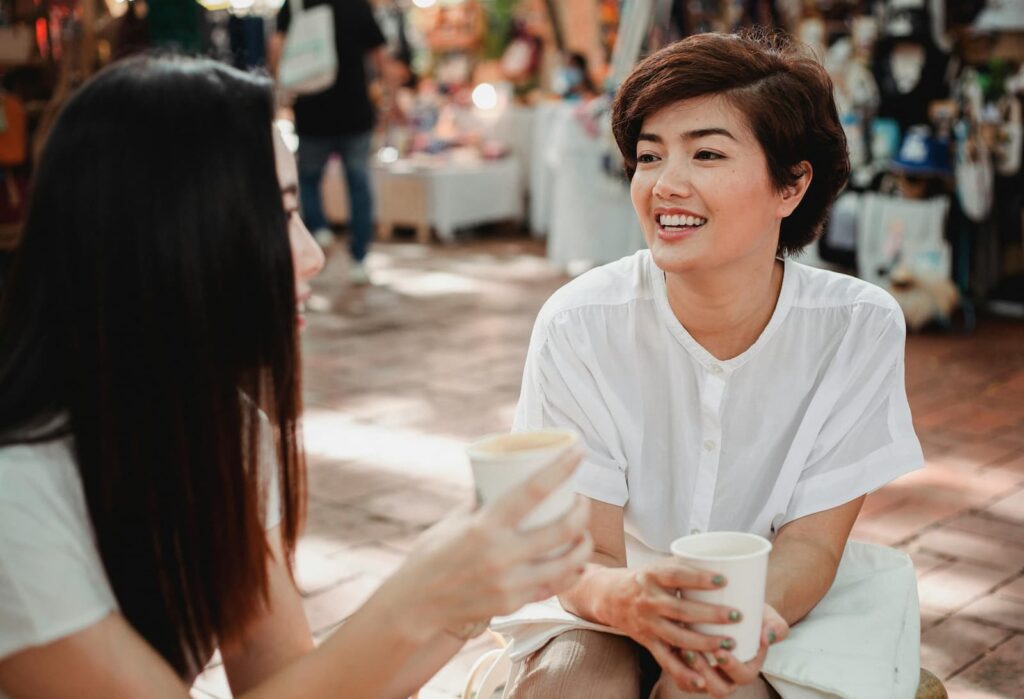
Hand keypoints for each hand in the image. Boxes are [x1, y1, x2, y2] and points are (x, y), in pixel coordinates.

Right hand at [387, 447, 592, 640]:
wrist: (415, 605)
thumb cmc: (432, 554)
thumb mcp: (454, 520)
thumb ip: (482, 502)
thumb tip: (507, 479)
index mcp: (484, 526)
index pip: (533, 490)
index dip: (561, 468)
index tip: (578, 450)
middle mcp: (501, 555)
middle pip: (562, 529)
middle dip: (582, 510)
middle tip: (582, 499)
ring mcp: (510, 583)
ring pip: (567, 563)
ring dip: (583, 544)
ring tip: (583, 532)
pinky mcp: (513, 604)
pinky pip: (553, 587)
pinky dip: (570, 573)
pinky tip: (577, 562)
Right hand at [603, 560, 744, 692]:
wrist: (610, 597)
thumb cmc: (644, 579)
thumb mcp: (658, 565)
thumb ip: (685, 565)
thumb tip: (723, 562)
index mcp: (651, 576)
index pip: (676, 575)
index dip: (699, 578)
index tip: (723, 580)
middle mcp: (648, 600)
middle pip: (681, 609)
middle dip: (711, 614)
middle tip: (737, 615)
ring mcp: (647, 623)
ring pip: (677, 636)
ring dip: (705, 642)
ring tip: (729, 643)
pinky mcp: (648, 642)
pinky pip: (666, 660)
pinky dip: (684, 671)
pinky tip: (702, 679)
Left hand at [676, 604, 788, 696]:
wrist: (733, 607)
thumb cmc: (753, 613)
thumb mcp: (767, 618)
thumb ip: (775, 626)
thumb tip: (767, 636)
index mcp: (747, 668)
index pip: (743, 675)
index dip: (732, 668)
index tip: (721, 651)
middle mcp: (727, 677)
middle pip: (719, 687)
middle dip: (706, 672)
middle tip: (694, 651)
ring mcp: (707, 675)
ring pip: (696, 684)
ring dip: (689, 671)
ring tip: (681, 648)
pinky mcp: (689, 669)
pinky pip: (681, 678)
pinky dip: (676, 668)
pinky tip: (670, 648)